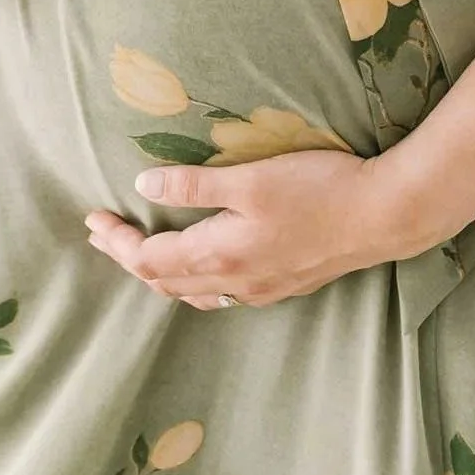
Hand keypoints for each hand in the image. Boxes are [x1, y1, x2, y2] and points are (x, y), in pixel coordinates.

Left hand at [83, 148, 398, 309]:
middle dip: (128, 258)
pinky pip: (219, 295)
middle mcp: (233, 284)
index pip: (148, 259)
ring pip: (192, 293)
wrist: (381, 216)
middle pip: (163, 281)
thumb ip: (194, 187)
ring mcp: (258, 290)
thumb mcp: (249, 179)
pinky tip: (199, 266)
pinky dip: (192, 281)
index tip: (92, 219)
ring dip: (159, 273)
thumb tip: (142, 188)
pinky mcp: (280, 286)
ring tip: (139, 252)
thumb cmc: (316, 189)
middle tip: (103, 233)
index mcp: (218, 256)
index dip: (115, 242)